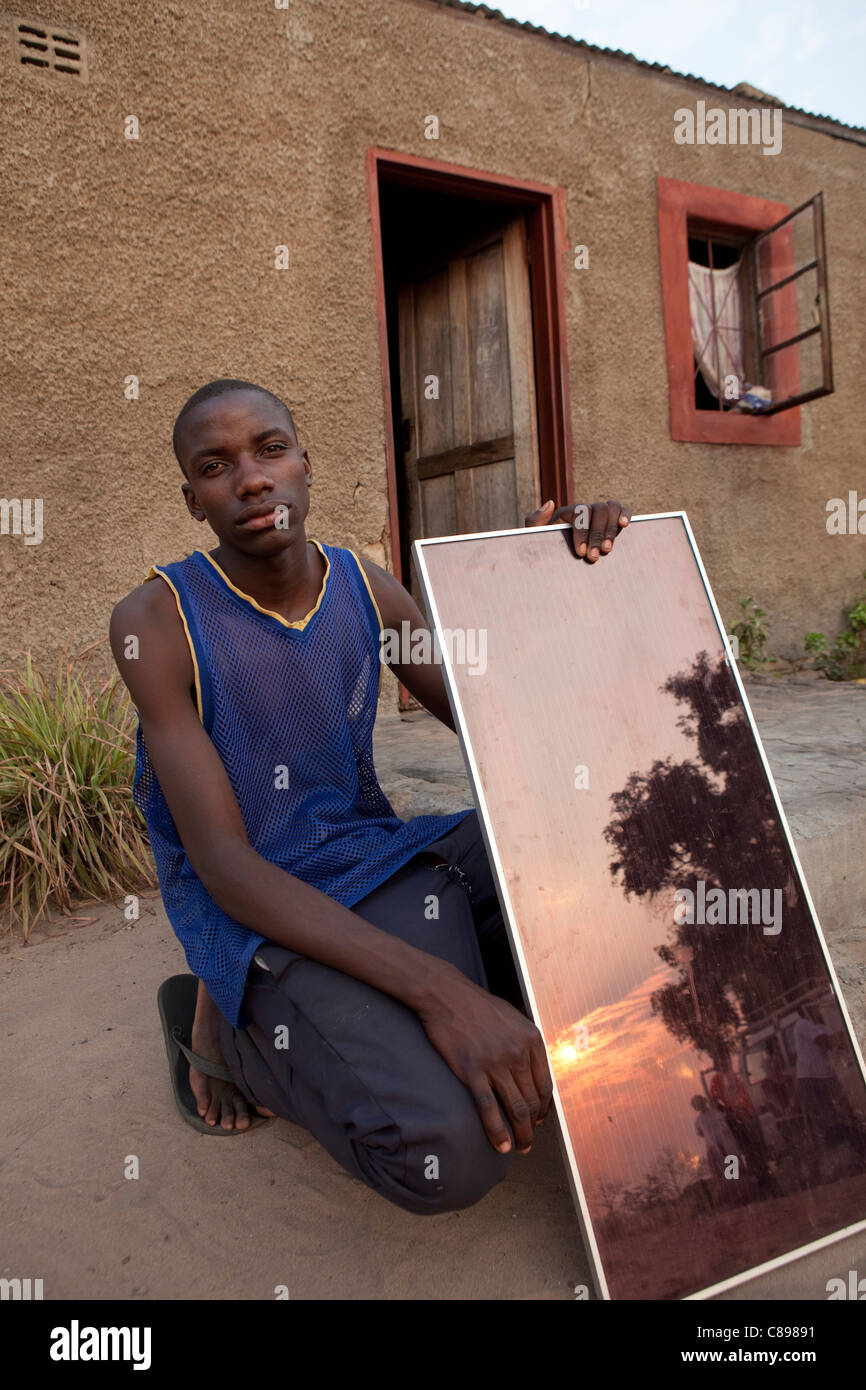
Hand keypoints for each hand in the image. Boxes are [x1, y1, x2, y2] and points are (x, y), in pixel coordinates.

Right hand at [417, 971, 552, 1153]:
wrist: (446, 995)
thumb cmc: (477, 1006)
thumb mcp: (512, 1018)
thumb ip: (525, 1042)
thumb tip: (531, 1069)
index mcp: (531, 1040)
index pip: (545, 1084)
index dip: (544, 1107)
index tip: (539, 1119)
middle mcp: (518, 1053)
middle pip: (532, 1100)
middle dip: (533, 1126)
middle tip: (530, 1140)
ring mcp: (495, 1063)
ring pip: (515, 1108)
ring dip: (521, 1133)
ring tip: (520, 1147)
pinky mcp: (472, 1071)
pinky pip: (489, 1109)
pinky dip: (497, 1131)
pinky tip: (500, 1145)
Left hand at [524, 498, 630, 561]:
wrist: (557, 565)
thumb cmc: (547, 550)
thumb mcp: (535, 537)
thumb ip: (535, 522)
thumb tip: (550, 503)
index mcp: (567, 513)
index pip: (579, 512)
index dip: (582, 531)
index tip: (581, 552)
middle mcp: (584, 510)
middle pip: (597, 510)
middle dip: (597, 535)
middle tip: (593, 557)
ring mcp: (598, 515)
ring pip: (610, 508)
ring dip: (610, 529)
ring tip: (607, 549)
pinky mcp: (611, 521)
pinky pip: (621, 510)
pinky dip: (625, 514)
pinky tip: (625, 525)